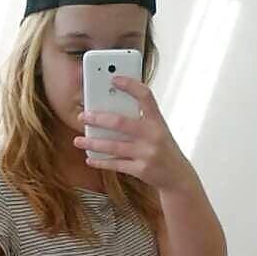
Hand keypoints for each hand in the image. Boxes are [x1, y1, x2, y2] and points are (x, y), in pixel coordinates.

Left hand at [74, 75, 196, 193]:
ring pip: (113, 146)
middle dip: (98, 119)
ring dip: (93, 143)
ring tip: (78, 141)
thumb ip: (139, 120)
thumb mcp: (157, 130)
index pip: (145, 96)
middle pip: (121, 123)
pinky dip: (100, 162)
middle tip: (82, 116)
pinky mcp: (141, 170)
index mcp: (158, 121)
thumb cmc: (163, 149)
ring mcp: (147, 153)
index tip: (114, 79)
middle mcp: (153, 135)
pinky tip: (90, 159)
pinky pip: (115, 164)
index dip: (130, 85)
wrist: (178, 177)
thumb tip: (109, 109)